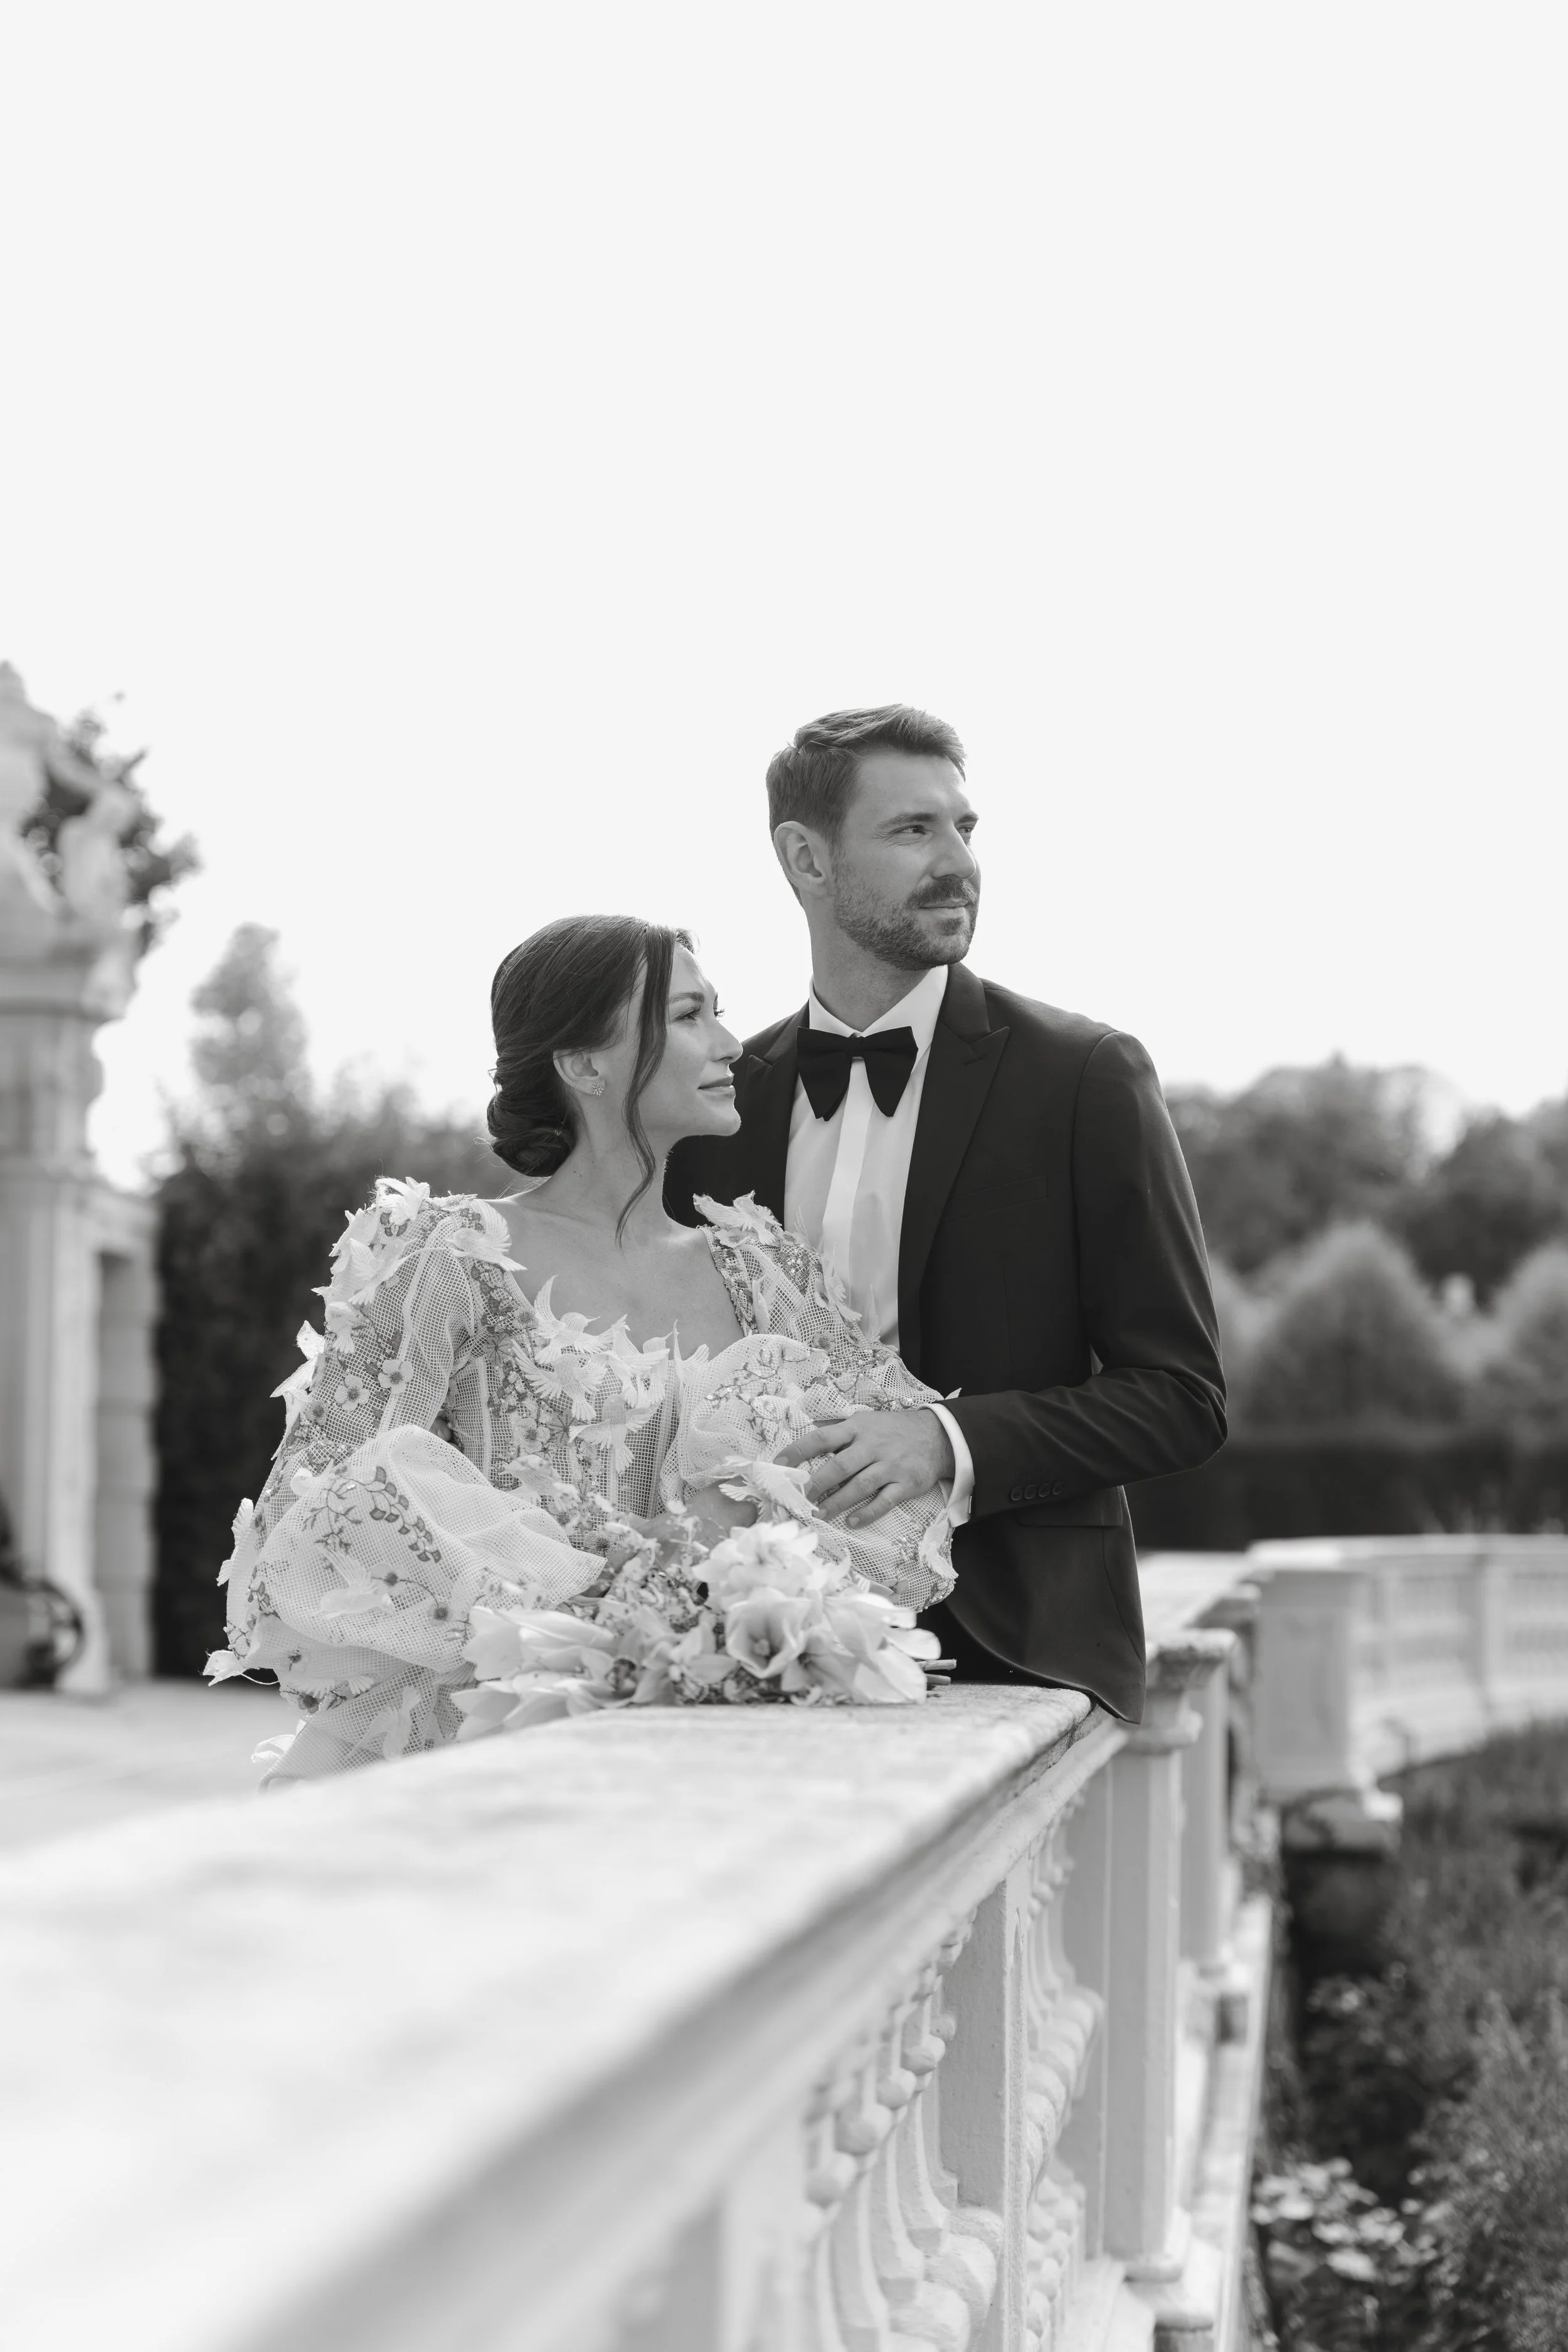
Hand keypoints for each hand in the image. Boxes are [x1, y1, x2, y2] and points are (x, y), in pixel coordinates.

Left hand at [777, 1407, 953, 1528]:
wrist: (937, 1436)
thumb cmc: (893, 1430)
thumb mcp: (865, 1420)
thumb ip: (838, 1429)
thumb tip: (806, 1429)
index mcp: (857, 1428)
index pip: (823, 1438)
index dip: (799, 1450)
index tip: (779, 1463)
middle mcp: (872, 1446)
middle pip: (839, 1466)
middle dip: (816, 1484)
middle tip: (799, 1499)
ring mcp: (890, 1466)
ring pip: (859, 1486)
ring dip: (837, 1503)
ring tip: (818, 1515)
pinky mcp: (905, 1484)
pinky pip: (884, 1502)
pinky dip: (867, 1513)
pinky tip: (851, 1522)